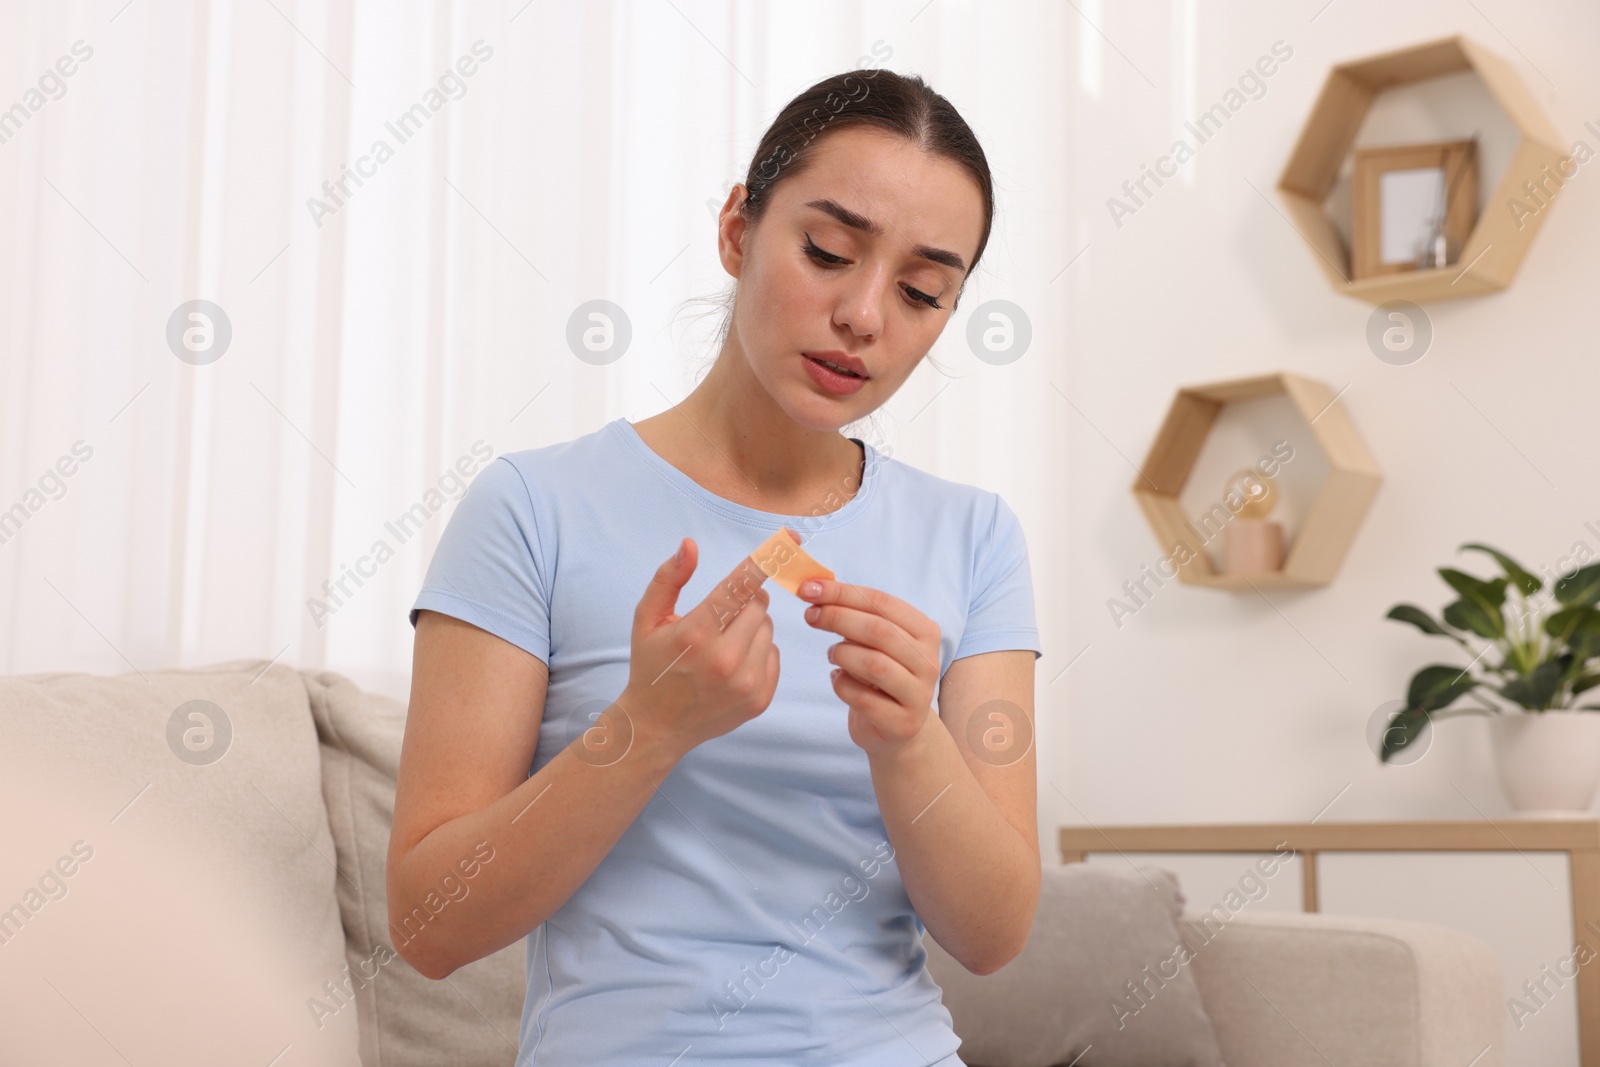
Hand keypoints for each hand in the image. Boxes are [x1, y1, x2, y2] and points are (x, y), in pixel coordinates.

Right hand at [619, 536, 781, 762]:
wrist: (656, 726)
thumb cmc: (651, 666)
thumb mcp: (647, 619)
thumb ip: (668, 579)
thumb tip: (690, 545)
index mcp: (695, 635)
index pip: (738, 587)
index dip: (765, 560)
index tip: (790, 538)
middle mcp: (724, 660)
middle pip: (758, 605)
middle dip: (744, 602)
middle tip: (720, 617)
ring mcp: (745, 683)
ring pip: (768, 629)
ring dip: (750, 628)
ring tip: (722, 645)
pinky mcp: (760, 699)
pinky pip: (774, 655)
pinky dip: (758, 653)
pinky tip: (732, 666)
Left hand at [799, 578, 940, 757]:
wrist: (897, 727)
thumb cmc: (881, 674)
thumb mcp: (875, 640)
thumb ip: (855, 614)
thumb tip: (815, 588)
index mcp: (925, 631)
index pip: (882, 603)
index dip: (842, 593)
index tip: (808, 588)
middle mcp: (928, 661)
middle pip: (878, 631)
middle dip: (837, 618)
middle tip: (810, 616)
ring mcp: (918, 695)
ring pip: (873, 664)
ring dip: (841, 654)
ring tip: (832, 654)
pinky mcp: (902, 723)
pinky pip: (862, 698)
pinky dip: (841, 684)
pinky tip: (838, 679)